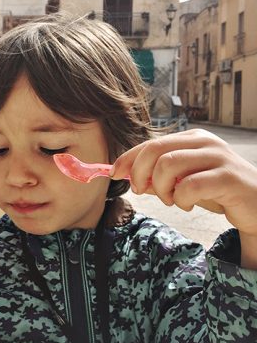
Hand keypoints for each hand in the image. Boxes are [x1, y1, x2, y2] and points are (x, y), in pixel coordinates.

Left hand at [111, 129, 256, 262]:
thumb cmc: (216, 191)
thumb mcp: (182, 182)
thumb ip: (156, 178)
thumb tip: (122, 174)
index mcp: (192, 138)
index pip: (150, 143)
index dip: (127, 159)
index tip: (113, 174)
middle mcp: (205, 142)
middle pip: (155, 150)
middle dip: (139, 173)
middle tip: (142, 191)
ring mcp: (218, 157)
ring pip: (168, 165)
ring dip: (162, 188)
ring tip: (171, 199)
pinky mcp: (228, 177)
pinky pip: (189, 186)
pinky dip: (181, 199)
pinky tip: (189, 204)